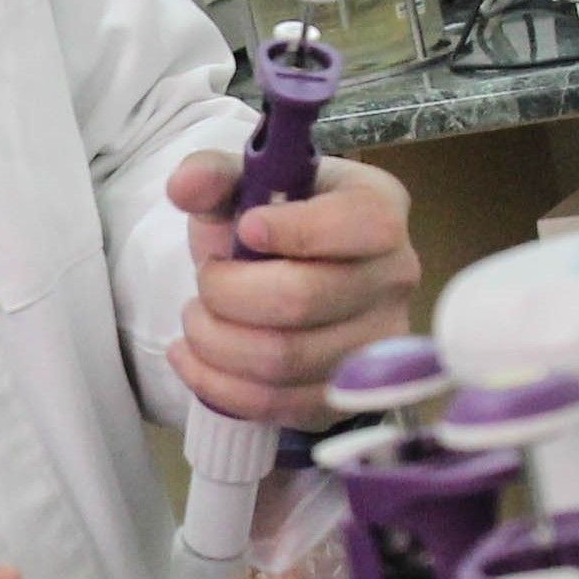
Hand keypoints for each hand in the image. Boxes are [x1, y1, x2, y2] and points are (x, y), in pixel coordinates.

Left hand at [165, 150, 421, 426]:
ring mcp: (376, 346)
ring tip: (195, 318)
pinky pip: (276, 404)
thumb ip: (214, 175)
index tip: (245, 228)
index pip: (360, 225)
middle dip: (227, 291)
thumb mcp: (245, 186)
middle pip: (303, 298)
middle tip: (203, 280)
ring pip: (283, 359)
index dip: (294, 230)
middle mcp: (394, 279)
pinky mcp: (345, 396)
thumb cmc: (272, 224)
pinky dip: (216, 383)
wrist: (287, 278)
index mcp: (380, 210)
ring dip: (215, 340)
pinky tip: (191, 357)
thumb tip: (185, 184)